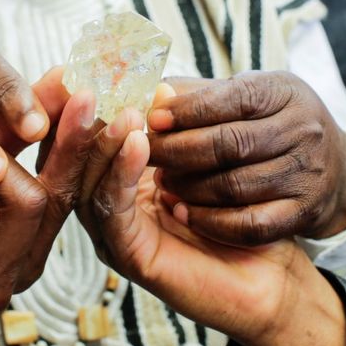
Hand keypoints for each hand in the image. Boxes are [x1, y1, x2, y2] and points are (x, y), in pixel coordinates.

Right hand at [75, 111, 345, 345]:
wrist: (268, 272)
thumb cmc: (237, 212)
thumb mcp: (205, 159)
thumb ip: (180, 129)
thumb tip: (159, 86)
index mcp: (120, 182)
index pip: (83, 142)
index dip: (76, 110)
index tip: (81, 74)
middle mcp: (109, 208)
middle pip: (76, 163)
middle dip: (78, 124)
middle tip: (86, 88)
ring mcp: (114, 233)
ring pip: (90, 185)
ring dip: (103, 145)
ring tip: (124, 112)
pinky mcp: (128, 256)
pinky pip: (114, 212)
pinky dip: (121, 175)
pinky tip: (138, 144)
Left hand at [147, 71, 345, 244]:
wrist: (333, 167)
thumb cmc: (271, 123)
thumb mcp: (246, 94)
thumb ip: (199, 94)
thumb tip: (154, 95)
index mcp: (283, 92)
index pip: (232, 98)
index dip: (188, 111)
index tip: (153, 120)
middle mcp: (302, 130)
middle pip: (230, 144)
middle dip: (177, 151)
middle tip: (144, 156)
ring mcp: (306, 174)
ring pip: (234, 186)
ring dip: (188, 188)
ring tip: (162, 183)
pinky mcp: (303, 213)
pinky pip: (249, 225)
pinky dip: (210, 222)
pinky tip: (183, 213)